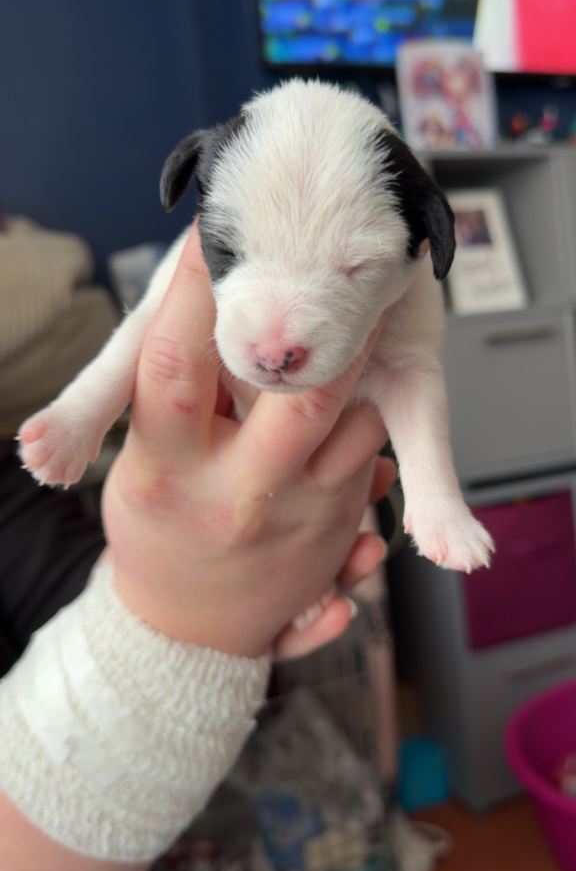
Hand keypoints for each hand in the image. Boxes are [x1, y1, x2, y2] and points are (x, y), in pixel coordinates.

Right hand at [103, 224, 393, 657]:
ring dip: (356, 381)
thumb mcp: (143, 462)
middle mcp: (240, 496)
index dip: (188, 293)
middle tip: (336, 290)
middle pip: (304, 397)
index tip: (205, 238)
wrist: (186, 631)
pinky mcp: (340, 540)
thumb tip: (211, 303)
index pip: (176, 368)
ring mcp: (301, 524)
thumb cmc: (159, 524)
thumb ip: (175, 397)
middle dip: (331, 334)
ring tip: (343, 359)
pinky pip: (379, 467)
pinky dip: (367, 434)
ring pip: (360, 424)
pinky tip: (349, 422)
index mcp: (169, 470)